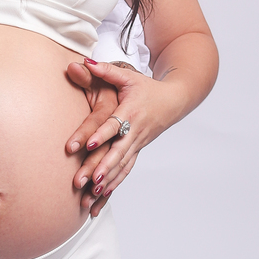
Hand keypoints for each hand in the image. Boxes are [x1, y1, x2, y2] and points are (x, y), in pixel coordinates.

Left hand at [64, 58, 180, 214]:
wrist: (175, 100)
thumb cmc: (148, 88)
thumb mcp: (128, 76)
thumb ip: (106, 71)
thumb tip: (83, 61)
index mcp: (131, 112)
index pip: (115, 126)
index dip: (102, 135)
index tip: (89, 145)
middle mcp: (135, 132)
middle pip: (117, 152)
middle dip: (101, 167)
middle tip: (86, 180)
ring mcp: (137, 144)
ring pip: (121, 166)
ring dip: (106, 181)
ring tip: (91, 195)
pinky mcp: (137, 151)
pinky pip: (125, 171)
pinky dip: (113, 184)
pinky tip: (100, 197)